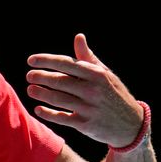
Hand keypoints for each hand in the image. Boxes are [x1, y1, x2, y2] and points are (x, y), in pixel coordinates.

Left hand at [26, 33, 144, 146]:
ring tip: (30, 89)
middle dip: (41, 77)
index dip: (46, 61)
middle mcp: (93, 90)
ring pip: (58, 99)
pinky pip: (62, 118)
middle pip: (59, 81)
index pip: (66, 63)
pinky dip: (48, 113)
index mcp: (96, 74)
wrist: (131, 125)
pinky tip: (37, 109)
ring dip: (41, 93)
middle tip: (29, 76)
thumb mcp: (105, 74)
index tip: (31, 60)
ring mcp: (89, 108)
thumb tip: (78, 36)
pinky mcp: (85, 125)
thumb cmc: (113, 94)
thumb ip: (88, 57)